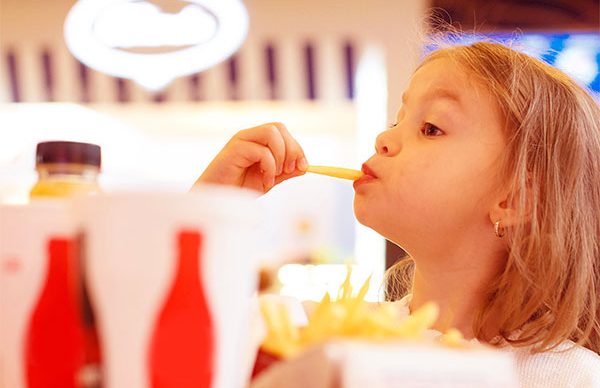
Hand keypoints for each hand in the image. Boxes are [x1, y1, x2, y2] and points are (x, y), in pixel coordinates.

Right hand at [193, 122, 307, 192]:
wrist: (217, 201)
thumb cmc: (239, 189)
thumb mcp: (269, 180)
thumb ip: (285, 172)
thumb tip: (304, 167)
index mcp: (257, 140)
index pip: (283, 131)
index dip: (297, 148)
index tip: (303, 167)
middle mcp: (249, 136)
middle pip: (279, 127)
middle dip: (292, 149)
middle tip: (289, 171)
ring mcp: (240, 140)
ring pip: (271, 133)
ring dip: (280, 156)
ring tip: (274, 176)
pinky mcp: (234, 150)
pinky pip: (261, 151)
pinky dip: (269, 168)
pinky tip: (264, 182)